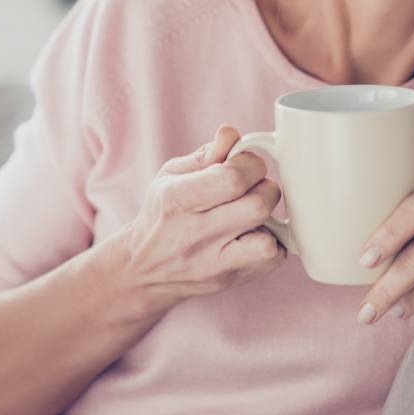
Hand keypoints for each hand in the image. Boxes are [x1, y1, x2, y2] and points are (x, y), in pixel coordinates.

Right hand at [116, 125, 287, 304]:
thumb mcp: (171, 175)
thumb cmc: (161, 214)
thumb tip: (232, 133)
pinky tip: (252, 235)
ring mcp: (212, 263)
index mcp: (177, 199)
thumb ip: (207, 154)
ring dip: (269, 220)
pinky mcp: (228, 281)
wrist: (142, 270)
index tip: (245, 164)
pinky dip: (271, 243)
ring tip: (251, 214)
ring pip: (267, 240)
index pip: (234, 178)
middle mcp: (194, 234)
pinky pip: (271, 260)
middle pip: (258, 205)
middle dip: (264, 188)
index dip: (251, 164)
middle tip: (252, 188)